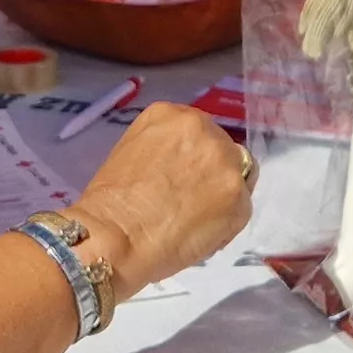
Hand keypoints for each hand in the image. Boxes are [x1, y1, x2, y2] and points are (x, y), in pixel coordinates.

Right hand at [66, 104, 253, 293]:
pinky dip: (226, 224)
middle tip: (192, 201)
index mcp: (172, 114)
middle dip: (213, 174)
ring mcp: (225, 161)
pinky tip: (201, 235)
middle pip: (224, 150)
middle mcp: (203, 128)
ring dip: (223, 196)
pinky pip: (241, 209)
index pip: (201, 132)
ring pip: (239, 178)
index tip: (185, 179)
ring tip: (196, 220)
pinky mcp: (238, 195)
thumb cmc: (110, 203)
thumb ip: (167, 149)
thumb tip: (185, 168)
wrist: (114, 237)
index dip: (196, 159)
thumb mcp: (134, 152)